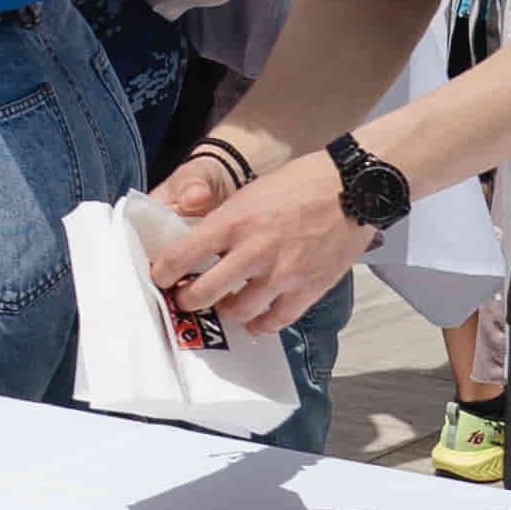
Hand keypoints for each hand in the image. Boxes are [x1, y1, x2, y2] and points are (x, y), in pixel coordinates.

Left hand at [144, 146, 370, 343]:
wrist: (351, 188)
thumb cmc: (299, 184)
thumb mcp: (249, 193)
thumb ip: (223, 221)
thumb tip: (196, 244)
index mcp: (233, 221)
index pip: (182, 256)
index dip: (163, 273)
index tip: (159, 278)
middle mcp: (253, 251)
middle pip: (203, 293)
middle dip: (187, 300)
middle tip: (185, 298)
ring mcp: (281, 274)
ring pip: (236, 312)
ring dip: (224, 312)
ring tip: (222, 305)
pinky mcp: (307, 289)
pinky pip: (275, 321)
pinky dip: (260, 325)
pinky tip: (255, 321)